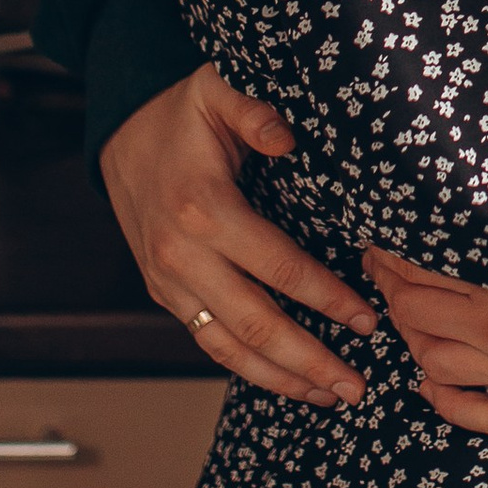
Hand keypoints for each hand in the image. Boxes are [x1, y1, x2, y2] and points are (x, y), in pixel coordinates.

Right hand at [99, 64, 376, 403]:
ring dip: (280, 377)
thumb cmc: (182, 114)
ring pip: (228, 346)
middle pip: (256, 324)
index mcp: (204, 209)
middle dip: (310, 359)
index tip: (368, 318)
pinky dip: (246, 367)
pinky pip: (208, 340)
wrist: (119, 135)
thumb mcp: (217, 91)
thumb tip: (288, 139)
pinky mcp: (164, 293)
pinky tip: (285, 379)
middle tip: (357, 385)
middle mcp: (182, 255)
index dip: (327, 297)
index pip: (279, 267)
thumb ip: (254, 112)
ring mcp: (169, 281)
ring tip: (329, 396)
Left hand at [361, 251, 487, 433]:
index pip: (423, 285)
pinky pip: (484, 416)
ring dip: (414, 341)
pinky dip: (447, 404)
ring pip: (439, 367)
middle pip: (421, 324)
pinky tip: (428, 385)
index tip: (376, 249)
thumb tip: (441, 232)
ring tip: (408, 315)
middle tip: (383, 271)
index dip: (391, 267)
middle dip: (394, 296)